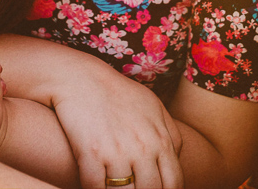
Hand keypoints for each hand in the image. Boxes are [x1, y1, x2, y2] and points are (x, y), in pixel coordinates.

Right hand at [51, 63, 183, 188]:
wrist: (81, 78)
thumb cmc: (118, 93)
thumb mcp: (154, 107)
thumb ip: (171, 133)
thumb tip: (176, 158)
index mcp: (160, 139)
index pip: (173, 182)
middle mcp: (142, 148)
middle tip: (133, 188)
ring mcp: (116, 152)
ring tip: (114, 187)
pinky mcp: (90, 154)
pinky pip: (95, 188)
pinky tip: (95, 185)